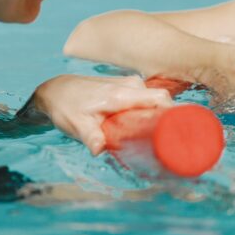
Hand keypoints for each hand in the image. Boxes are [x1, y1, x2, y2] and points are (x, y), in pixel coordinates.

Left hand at [31, 74, 173, 154]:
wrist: (56, 90)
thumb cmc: (66, 107)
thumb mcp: (77, 125)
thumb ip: (90, 137)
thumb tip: (100, 151)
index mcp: (121, 94)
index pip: (159, 98)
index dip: (173, 112)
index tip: (178, 130)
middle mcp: (129, 85)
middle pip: (160, 100)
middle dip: (165, 119)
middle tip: (165, 141)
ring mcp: (129, 83)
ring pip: (153, 100)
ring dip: (155, 116)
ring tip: (153, 136)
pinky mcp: (126, 85)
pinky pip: (146, 97)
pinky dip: (148, 110)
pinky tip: (142, 125)